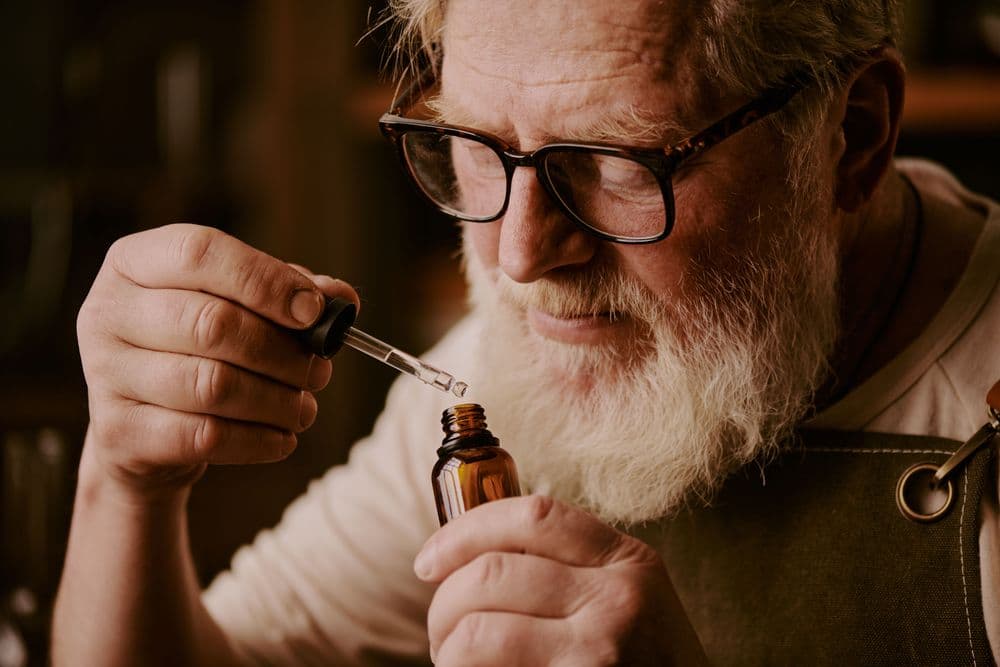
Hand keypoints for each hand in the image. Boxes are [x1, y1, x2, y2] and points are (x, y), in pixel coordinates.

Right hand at [76, 223, 357, 496]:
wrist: (146, 430)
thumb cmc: (199, 350)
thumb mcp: (239, 307)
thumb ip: (288, 292)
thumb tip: (342, 298)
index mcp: (135, 262)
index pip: (201, 253)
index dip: (266, 281)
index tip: (314, 311)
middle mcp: (108, 312)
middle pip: (212, 324)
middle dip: (283, 352)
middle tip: (319, 371)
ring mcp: (105, 374)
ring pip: (213, 385)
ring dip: (278, 400)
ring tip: (304, 406)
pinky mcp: (118, 433)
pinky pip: (205, 436)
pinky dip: (259, 439)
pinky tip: (283, 437)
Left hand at [414, 496, 706, 665]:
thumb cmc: (646, 664)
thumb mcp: (629, 599)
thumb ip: (571, 568)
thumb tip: (470, 552)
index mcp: (627, 560)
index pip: (532, 514)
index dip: (465, 530)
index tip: (430, 559)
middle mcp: (618, 598)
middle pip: (492, 572)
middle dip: (444, 602)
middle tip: (441, 629)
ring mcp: (599, 650)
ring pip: (478, 630)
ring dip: (447, 646)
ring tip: (453, 660)